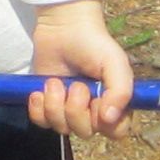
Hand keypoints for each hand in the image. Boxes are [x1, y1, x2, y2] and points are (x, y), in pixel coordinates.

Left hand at [25, 0, 133, 138]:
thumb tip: (109, 119)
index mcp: (114, 103)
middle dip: (75, 108)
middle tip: (75, 84)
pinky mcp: (46, 105)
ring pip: (61, 128)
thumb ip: (121, 91)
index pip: (116, 132)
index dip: (104, 123)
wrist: (63, 27)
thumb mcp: (114, 63)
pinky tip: (39, 92)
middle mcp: (92, 111)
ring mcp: (67, 110)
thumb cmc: (93, 44)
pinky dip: (38, 109)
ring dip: (55, 105)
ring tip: (56, 81)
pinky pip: (41, 122)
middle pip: (84, 132)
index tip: (97, 103)